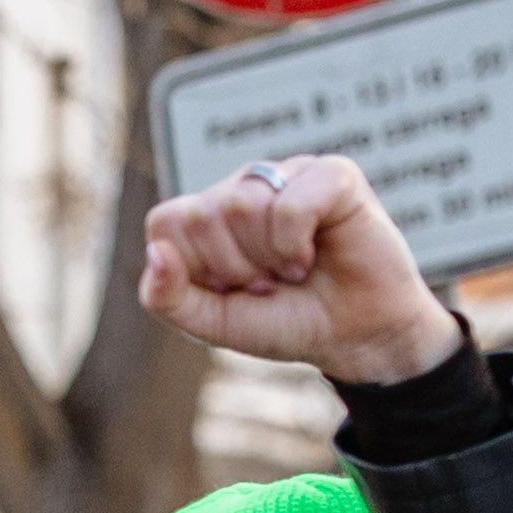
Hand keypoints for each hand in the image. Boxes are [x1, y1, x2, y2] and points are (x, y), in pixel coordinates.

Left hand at [136, 154, 464, 385]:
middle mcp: (244, 187)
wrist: (356, 337)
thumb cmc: (286, 321)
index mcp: (209, 214)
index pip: (165, 222)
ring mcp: (288, 175)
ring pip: (240, 204)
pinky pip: (289, 203)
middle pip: (202, 214)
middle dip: (234, 267)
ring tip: (292, 270)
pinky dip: (295, 244)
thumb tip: (156, 252)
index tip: (229, 288)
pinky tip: (313, 255)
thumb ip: (166, 296)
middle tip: (268, 282)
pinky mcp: (332, 175)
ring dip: (267, 258)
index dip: (194, 268)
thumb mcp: (213, 322)